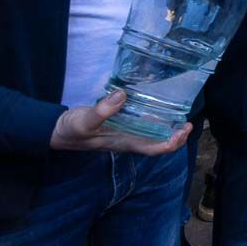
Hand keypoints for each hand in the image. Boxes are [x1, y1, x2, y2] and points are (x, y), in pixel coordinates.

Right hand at [50, 90, 190, 154]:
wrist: (58, 131)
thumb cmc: (72, 129)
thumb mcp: (85, 120)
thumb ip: (102, 111)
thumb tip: (122, 96)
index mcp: (124, 143)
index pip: (154, 149)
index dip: (172, 143)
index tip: (184, 130)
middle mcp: (129, 140)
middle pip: (158, 144)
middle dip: (175, 136)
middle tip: (189, 122)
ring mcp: (125, 134)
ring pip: (152, 135)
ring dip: (168, 129)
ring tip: (181, 116)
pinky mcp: (120, 125)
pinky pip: (142, 125)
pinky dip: (154, 119)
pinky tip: (158, 107)